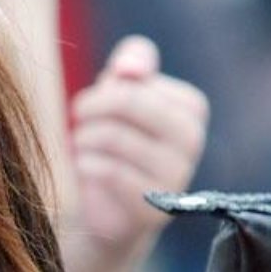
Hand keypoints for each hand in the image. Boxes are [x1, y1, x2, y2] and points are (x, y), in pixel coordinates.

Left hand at [70, 35, 207, 256]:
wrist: (113, 209)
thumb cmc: (117, 143)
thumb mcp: (122, 93)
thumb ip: (132, 62)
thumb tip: (129, 67)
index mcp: (191, 108)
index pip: (135, 81)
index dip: (102, 92)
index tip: (93, 108)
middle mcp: (193, 139)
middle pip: (127, 102)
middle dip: (90, 109)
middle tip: (77, 122)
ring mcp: (177, 175)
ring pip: (113, 136)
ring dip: (83, 139)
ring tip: (80, 146)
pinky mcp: (154, 208)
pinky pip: (109, 171)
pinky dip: (86, 165)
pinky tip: (84, 168)